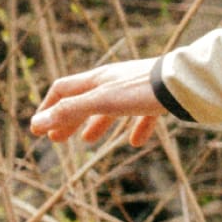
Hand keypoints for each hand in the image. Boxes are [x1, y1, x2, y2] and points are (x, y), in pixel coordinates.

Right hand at [30, 58, 163, 148]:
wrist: (184, 82)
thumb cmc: (141, 90)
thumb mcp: (102, 102)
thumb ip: (71, 112)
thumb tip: (38, 123)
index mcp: (97, 79)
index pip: (63, 90)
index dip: (48, 109)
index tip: (38, 129)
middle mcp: (114, 81)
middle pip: (84, 100)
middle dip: (68, 120)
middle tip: (57, 140)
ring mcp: (135, 90)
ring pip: (110, 108)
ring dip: (96, 124)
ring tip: (89, 141)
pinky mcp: (157, 99)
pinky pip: (142, 114)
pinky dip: (135, 128)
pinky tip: (135, 142)